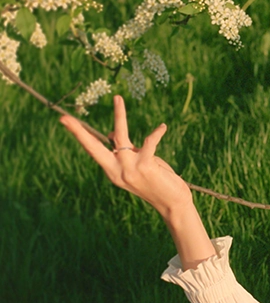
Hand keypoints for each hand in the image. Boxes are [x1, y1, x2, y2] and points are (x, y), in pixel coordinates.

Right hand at [61, 95, 215, 268]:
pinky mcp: (145, 166)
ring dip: (119, 115)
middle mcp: (117, 171)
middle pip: (93, 148)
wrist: (174, 204)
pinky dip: (156, 133)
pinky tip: (162, 127)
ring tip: (118, 98)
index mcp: (113, 172)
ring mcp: (130, 169)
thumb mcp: (138, 166)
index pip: (93, 150)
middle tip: (63, 118)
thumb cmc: (158, 182)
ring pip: (120, 136)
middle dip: (79, 132)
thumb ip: (126, 152)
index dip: (80, 135)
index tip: (64, 120)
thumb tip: (113, 134)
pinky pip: (149, 142)